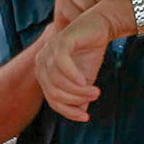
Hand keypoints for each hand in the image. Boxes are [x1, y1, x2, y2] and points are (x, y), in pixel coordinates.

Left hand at [35, 0, 127, 121]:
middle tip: (95, 98)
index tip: (86, 117)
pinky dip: (73, 76)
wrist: (100, 26)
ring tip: (96, 92)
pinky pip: (62, 64)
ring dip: (78, 90)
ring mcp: (49, 50)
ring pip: (58, 81)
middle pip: (54, 92)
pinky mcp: (60, 41)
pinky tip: (85, 82)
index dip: (68, 111)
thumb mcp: (85, 79)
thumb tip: (81, 114)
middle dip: (75, 100)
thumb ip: (80, 96)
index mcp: (44, 73)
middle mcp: (42, 62)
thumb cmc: (90, 52)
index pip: (53, 99)